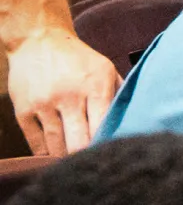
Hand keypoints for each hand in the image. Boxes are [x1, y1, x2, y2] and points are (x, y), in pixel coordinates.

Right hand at [7, 28, 119, 155]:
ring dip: (66, 158)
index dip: (107, 145)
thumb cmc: (78, 58)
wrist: (38, 40)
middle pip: (79, 142)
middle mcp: (69, 96)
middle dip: (87, 157)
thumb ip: (119, 93)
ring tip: (76, 164)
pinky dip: (46, 153)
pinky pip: (35, 142)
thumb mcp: (105, 68)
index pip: (103, 127)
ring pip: (57, 145)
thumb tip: (136, 119)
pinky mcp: (23, 110)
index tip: (111, 155)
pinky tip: (55, 155)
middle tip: (93, 164)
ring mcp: (44, 104)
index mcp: (95, 87)